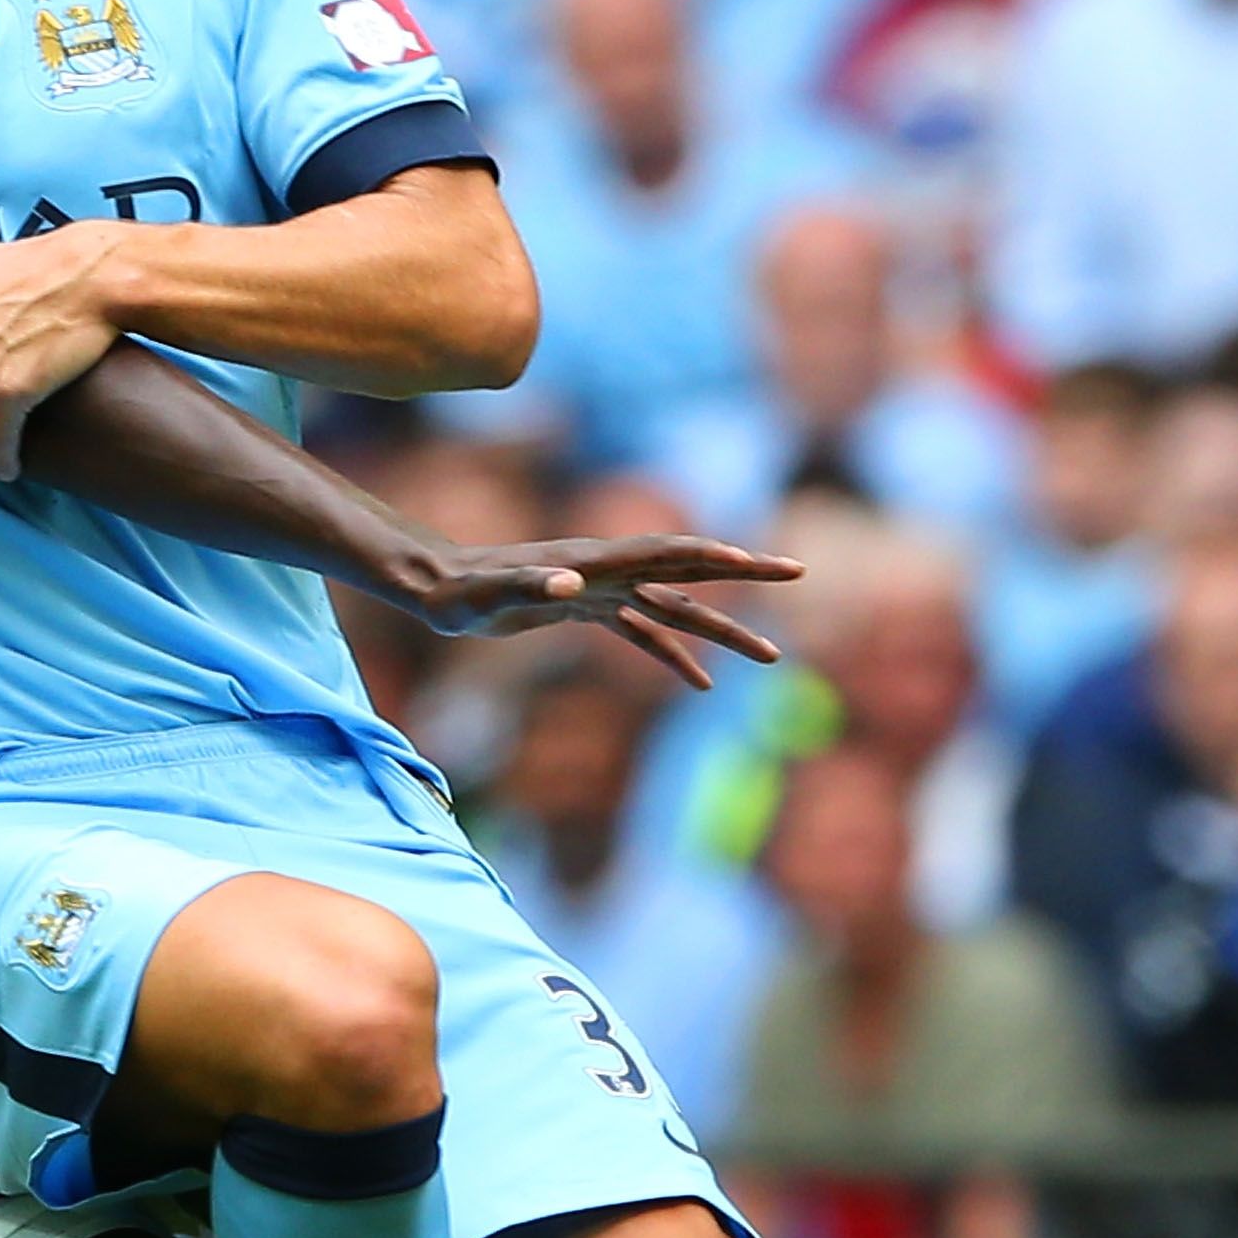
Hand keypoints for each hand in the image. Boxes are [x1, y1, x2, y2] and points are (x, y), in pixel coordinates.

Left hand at [392, 533, 802, 691]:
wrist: (437, 592)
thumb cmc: (462, 594)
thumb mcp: (493, 595)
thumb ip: (531, 585)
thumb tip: (570, 581)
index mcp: (599, 562)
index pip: (673, 553)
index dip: (722, 557)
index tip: (768, 563)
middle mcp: (609, 571)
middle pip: (691, 570)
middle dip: (745, 574)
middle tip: (799, 572)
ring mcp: (602, 590)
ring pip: (676, 607)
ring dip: (722, 628)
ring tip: (771, 654)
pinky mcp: (586, 610)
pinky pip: (642, 634)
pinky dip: (672, 655)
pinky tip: (699, 684)